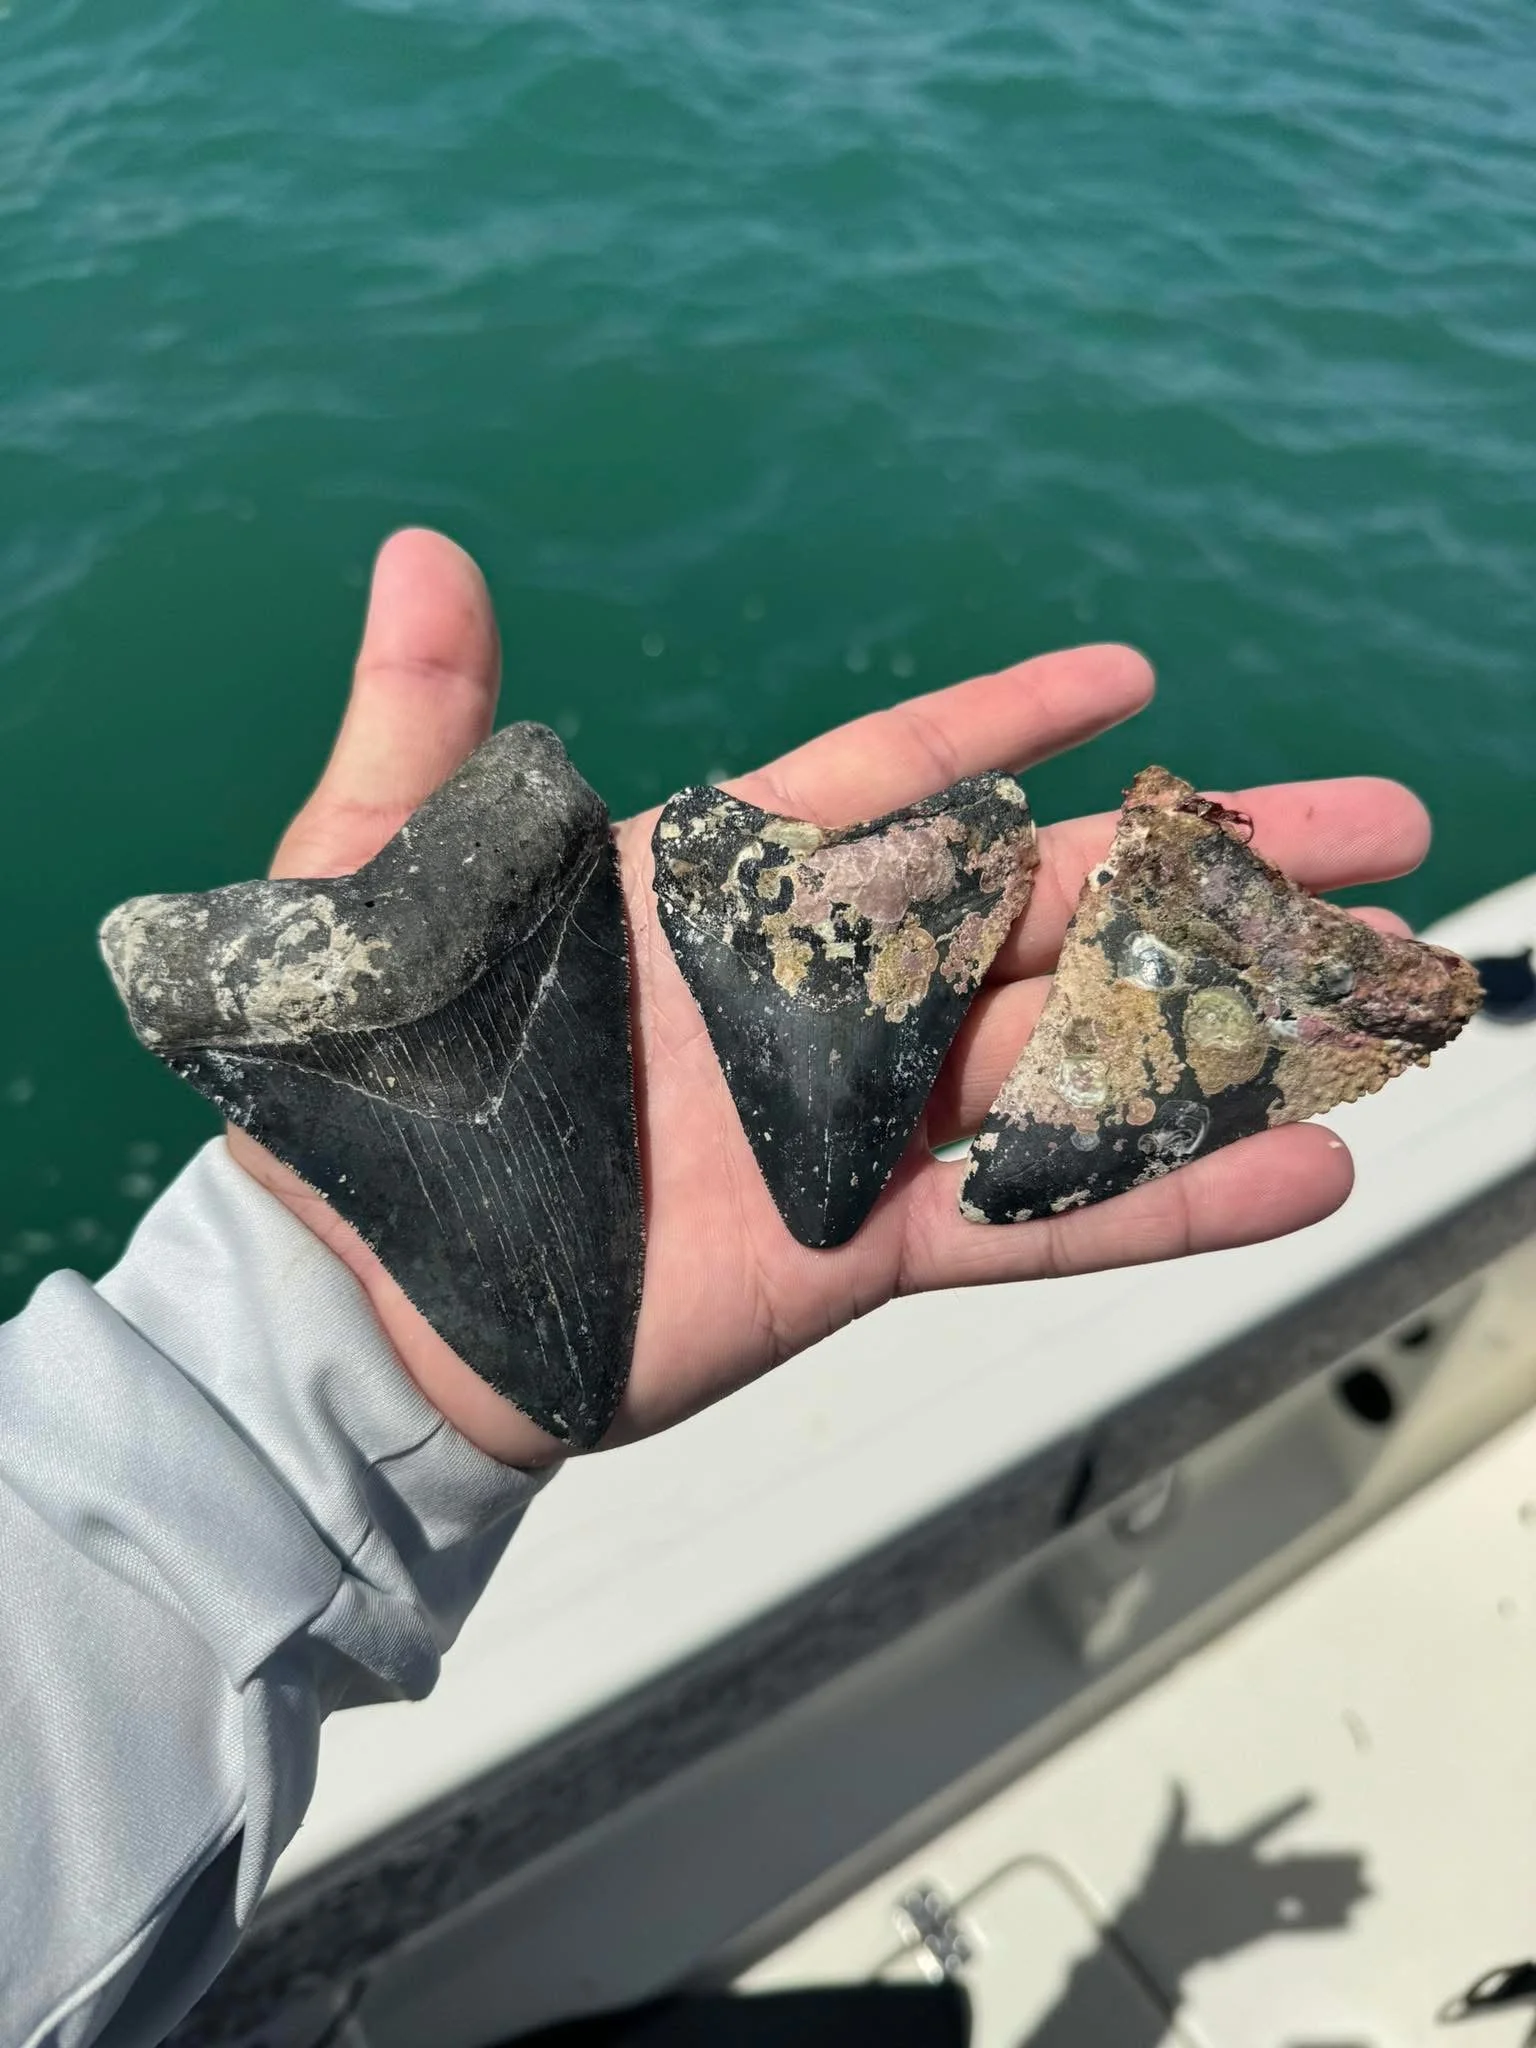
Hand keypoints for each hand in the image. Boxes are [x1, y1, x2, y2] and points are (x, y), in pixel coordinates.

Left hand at [231, 530, 1429, 1464]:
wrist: (358, 1302)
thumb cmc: (355, 1083)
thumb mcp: (373, 882)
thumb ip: (427, 728)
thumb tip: (421, 552)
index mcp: (724, 884)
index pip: (906, 775)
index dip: (1019, 719)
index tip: (1134, 678)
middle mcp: (818, 990)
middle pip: (1051, 904)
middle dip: (1212, 864)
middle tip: (1374, 825)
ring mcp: (853, 1117)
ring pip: (1077, 1055)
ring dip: (1232, 1025)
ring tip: (1384, 989)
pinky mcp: (860, 1243)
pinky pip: (1036, 1216)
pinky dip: (1162, 1198)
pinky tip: (1299, 1172)